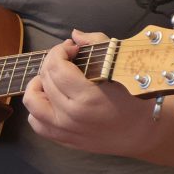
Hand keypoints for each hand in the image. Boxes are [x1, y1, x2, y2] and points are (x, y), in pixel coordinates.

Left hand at [23, 29, 147, 155]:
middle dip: (53, 60)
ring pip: (32, 101)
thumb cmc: (135, 97)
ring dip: (39, 83)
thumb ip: (97, 43)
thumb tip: (75, 34)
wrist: (140, 132)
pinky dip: (38, 107)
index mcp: (86, 96)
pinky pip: (36, 122)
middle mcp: (70, 115)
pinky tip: (52, 98)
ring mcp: (64, 129)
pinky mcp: (62, 139)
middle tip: (68, 57)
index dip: (60, 50)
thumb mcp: (121, 65)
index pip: (56, 66)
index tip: (72, 48)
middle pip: (45, 79)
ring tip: (54, 77)